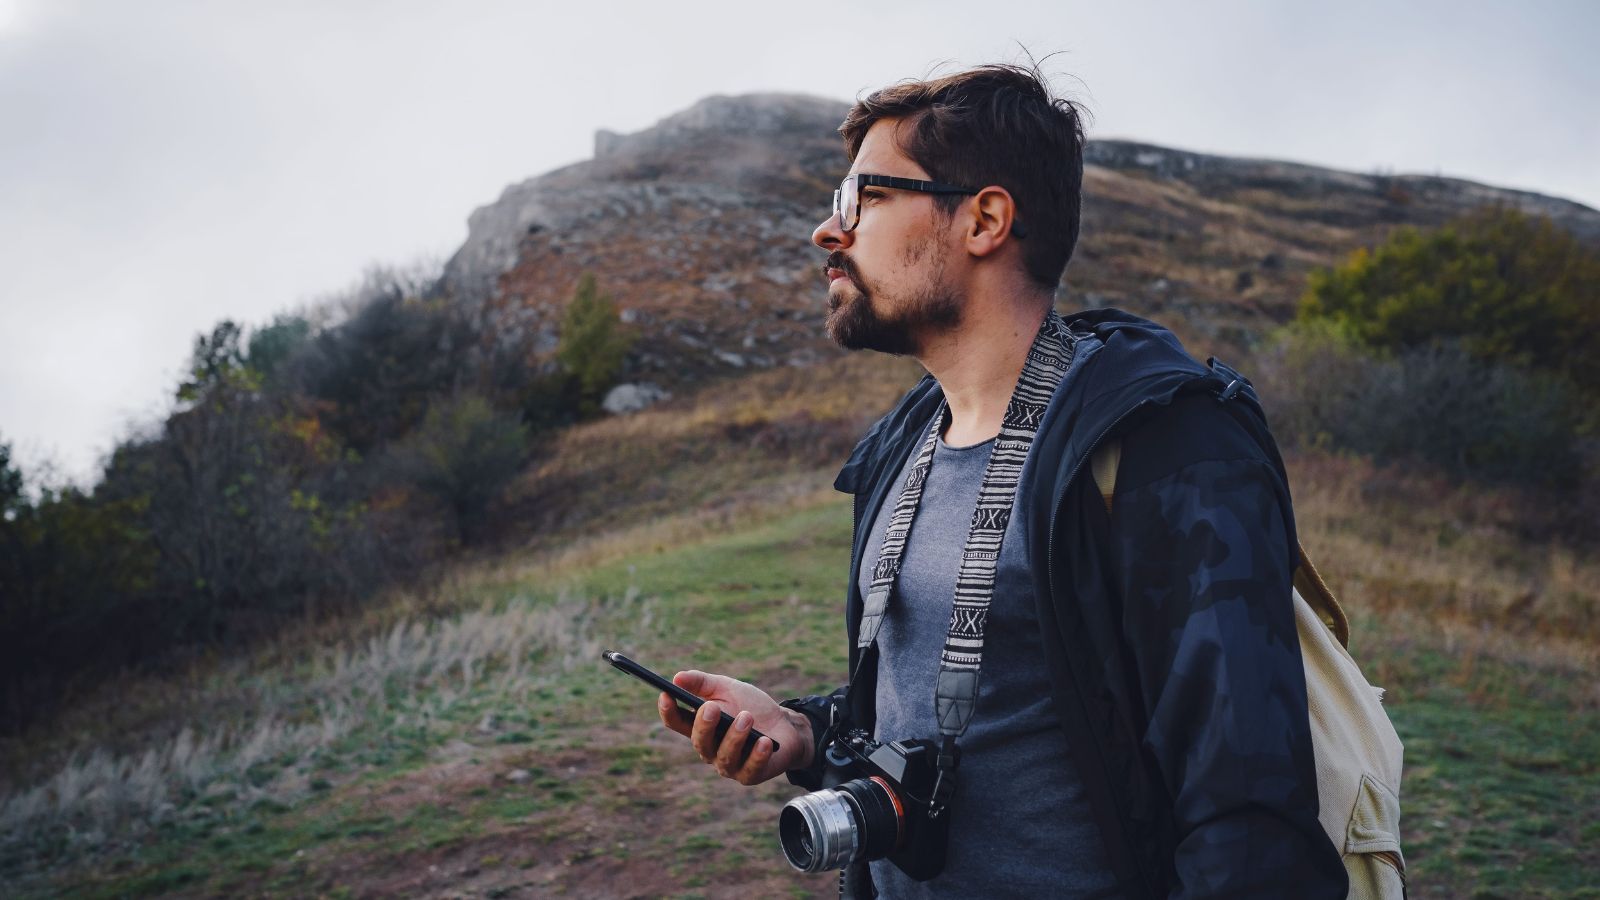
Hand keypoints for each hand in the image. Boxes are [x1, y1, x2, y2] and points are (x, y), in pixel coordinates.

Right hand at [657, 670, 813, 784]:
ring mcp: (730, 765)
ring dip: (735, 736)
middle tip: (712, 707)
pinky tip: (765, 741)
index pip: (677, 722)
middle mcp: (711, 750)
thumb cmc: (751, 705)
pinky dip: (757, 755)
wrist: (785, 723)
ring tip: (746, 717)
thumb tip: (677, 677)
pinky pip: (751, 769)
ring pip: (725, 757)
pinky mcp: (751, 774)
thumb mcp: (727, 688)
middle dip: (704, 725)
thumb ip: (702, 683)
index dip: (668, 711)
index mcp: (700, 727)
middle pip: (699, 742)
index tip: (666, 694)